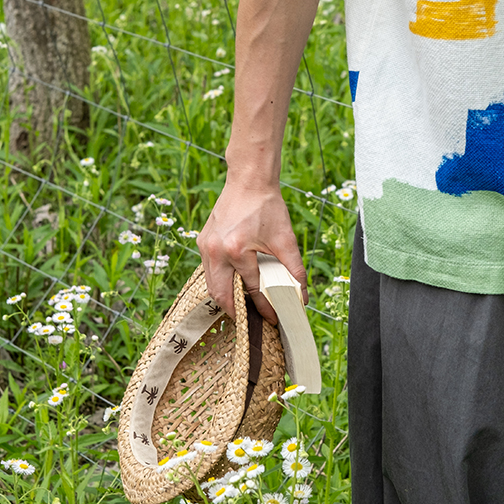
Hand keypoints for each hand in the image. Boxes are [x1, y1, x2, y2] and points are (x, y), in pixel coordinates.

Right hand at [196, 176, 307, 324]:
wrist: (249, 180)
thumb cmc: (267, 206)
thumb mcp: (285, 239)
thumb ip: (294, 270)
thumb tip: (301, 295)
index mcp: (236, 250)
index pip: (251, 289)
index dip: (264, 307)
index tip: (275, 318)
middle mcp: (215, 250)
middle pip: (221, 294)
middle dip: (236, 312)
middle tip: (251, 322)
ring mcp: (205, 246)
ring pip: (211, 284)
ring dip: (225, 298)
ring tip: (243, 308)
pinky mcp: (202, 241)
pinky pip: (209, 270)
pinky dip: (220, 281)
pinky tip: (233, 285)